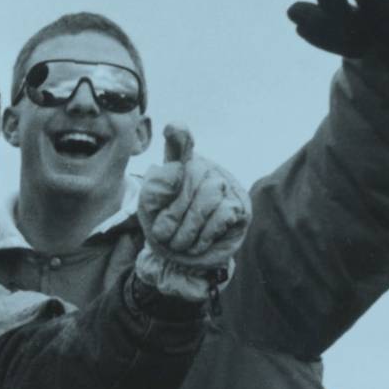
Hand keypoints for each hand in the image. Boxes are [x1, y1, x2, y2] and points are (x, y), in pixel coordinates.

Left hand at [137, 125, 247, 267]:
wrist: (182, 260)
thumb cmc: (164, 228)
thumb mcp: (149, 209)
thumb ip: (156, 187)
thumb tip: (177, 168)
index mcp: (178, 168)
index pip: (181, 146)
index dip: (179, 137)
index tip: (174, 128)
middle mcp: (204, 171)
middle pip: (192, 177)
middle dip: (174, 212)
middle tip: (162, 235)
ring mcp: (224, 187)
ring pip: (209, 195)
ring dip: (188, 226)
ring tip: (178, 244)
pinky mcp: (239, 207)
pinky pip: (223, 213)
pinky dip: (205, 233)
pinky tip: (196, 244)